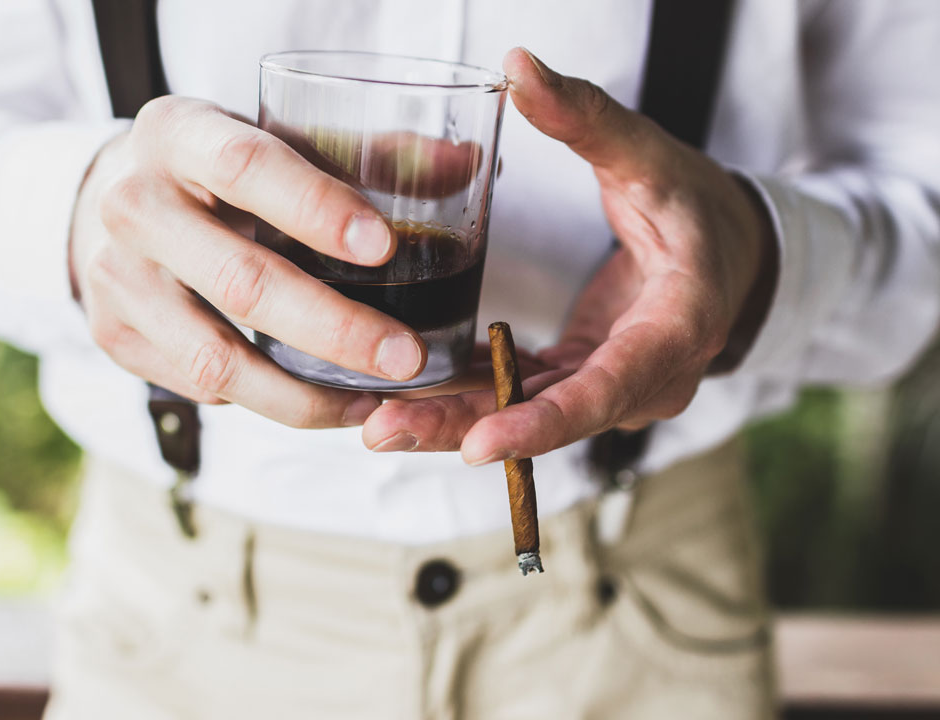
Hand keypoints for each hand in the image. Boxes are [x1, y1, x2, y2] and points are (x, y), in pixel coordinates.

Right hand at [70, 96, 427, 427]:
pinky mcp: (114, 336)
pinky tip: (322, 401)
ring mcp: (115, 279)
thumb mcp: (275, 136)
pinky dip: (267, 401)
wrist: (110, 199)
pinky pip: (200, 385)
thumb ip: (367, 152)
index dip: (317, 208)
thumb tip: (467, 166)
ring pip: (216, 359)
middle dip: (335, 330)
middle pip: (241, 281)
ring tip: (375, 402)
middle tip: (407, 358)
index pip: (248, 166)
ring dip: (306, 395)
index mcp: (178, 133)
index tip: (383, 248)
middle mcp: (134, 206)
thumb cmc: (215, 168)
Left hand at [361, 48, 776, 462]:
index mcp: (676, 327)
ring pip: (528, 416)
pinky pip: (523, 398)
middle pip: (551, 417)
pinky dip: (468, 402)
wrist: (732, 254)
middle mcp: (645, 377)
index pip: (608, 387)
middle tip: (383, 433)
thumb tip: (518, 64)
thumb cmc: (698, 206)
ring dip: (452, 423)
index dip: (544, 420)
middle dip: (465, 428)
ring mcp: (613, 386)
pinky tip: (405, 401)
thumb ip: (587, 119)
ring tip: (377, 428)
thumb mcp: (651, 157)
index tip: (479, 443)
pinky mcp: (583, 378)